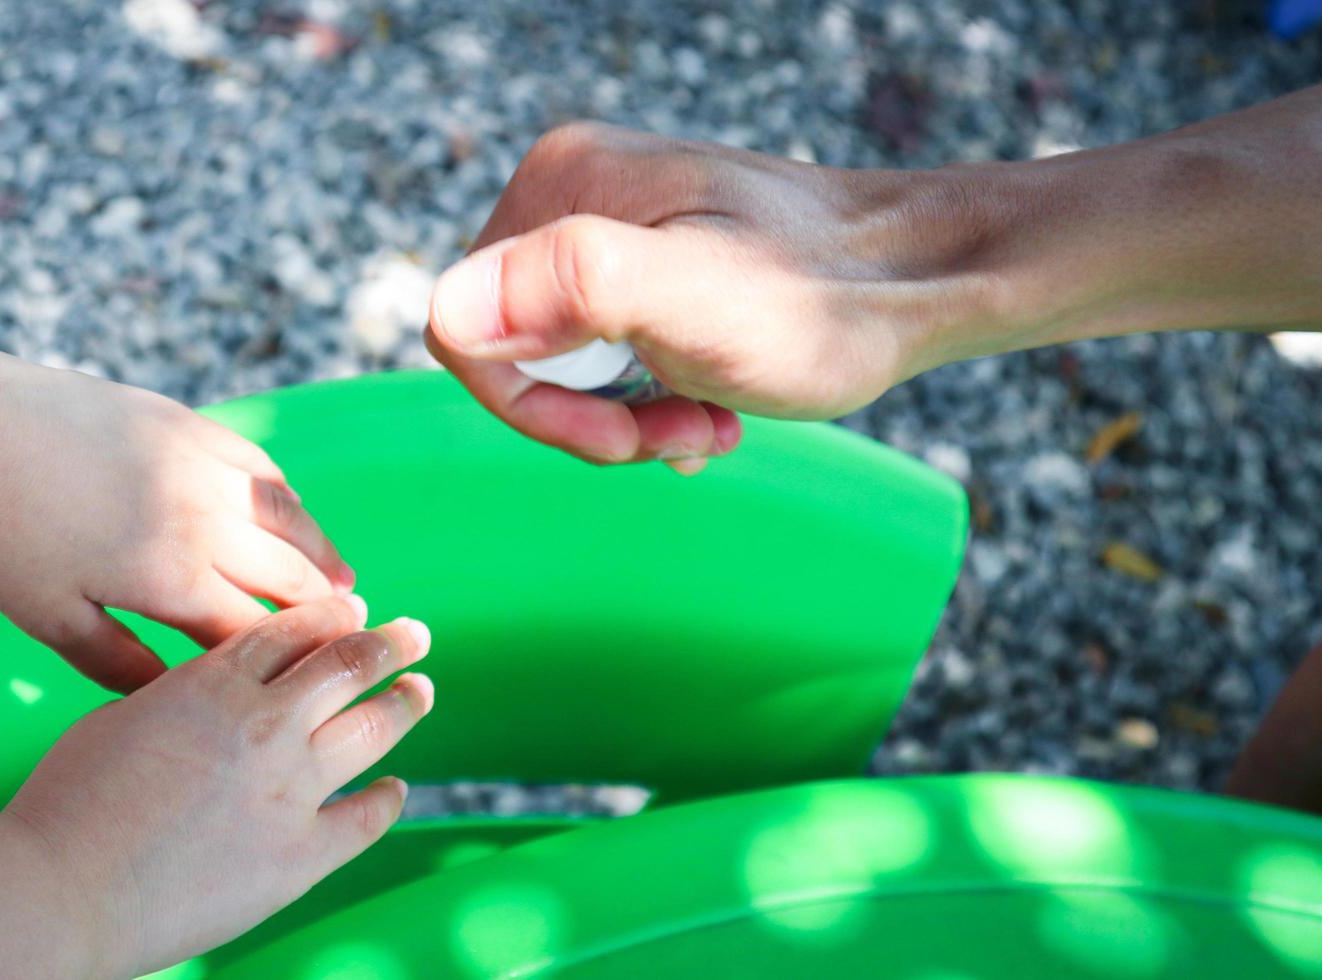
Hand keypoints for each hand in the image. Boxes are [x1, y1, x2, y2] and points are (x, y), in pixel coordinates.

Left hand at [0, 353, 356, 692]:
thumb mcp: (48, 617)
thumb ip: (118, 664)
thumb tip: (174, 696)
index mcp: (168, 577)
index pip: (254, 633)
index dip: (294, 663)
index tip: (322, 684)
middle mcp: (203, 519)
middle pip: (290, 577)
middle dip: (327, 614)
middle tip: (357, 635)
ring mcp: (202, 464)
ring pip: (288, 518)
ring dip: (321, 555)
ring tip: (344, 582)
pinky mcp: (190, 425)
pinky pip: (261, 466)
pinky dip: (286, 499)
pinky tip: (291, 516)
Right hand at [0, 596, 433, 975]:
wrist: (60, 889)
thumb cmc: (66, 805)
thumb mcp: (119, 717)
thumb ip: (179, 697)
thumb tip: (209, 691)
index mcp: (213, 683)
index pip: (293, 632)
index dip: (331, 616)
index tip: (354, 610)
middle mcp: (263, 724)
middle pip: (348, 665)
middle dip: (389, 643)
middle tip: (414, 634)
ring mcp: (288, 790)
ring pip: (371, 728)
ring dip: (404, 703)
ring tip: (421, 691)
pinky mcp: (299, 856)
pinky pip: (365, 819)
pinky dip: (386, 799)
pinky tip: (394, 789)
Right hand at [426, 122, 994, 468]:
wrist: (922, 280)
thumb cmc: (824, 300)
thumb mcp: (693, 303)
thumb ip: (571, 290)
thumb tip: (451, 312)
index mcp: (562, 185)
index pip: (467, 326)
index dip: (536, 408)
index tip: (627, 437)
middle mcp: (573, 192)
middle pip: (511, 346)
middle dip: (588, 416)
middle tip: (683, 429)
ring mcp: (609, 226)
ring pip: (557, 359)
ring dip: (623, 416)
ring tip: (707, 421)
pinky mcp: (644, 259)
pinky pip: (599, 351)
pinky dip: (644, 398)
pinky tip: (707, 409)